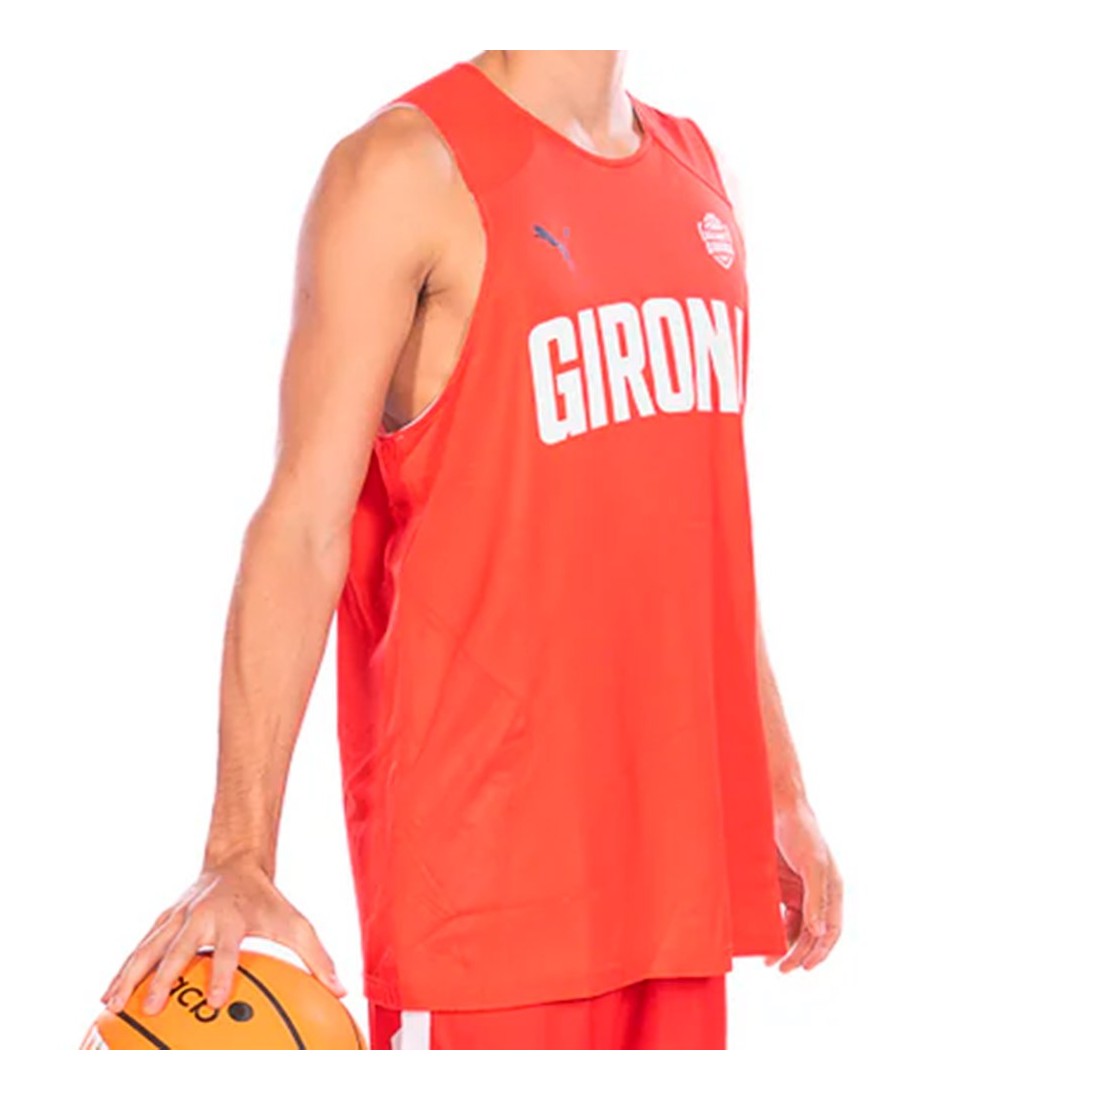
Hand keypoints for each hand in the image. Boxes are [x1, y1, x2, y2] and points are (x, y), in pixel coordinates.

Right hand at [99, 856, 346, 1015]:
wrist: (236, 861)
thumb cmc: (268, 901)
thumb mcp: (296, 923)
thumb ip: (318, 958)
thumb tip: (342, 991)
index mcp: (233, 919)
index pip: (227, 949)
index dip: (221, 973)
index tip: (217, 1001)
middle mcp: (201, 916)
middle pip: (179, 948)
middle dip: (166, 978)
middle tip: (154, 1008)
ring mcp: (178, 917)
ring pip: (149, 947)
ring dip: (130, 976)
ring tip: (112, 1007)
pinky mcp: (164, 919)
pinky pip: (140, 947)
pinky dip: (123, 970)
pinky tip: (107, 998)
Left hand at [765, 802, 842, 971]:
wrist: (779, 807)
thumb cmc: (802, 831)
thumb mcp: (813, 864)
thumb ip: (816, 898)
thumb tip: (820, 932)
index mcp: (833, 890)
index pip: (831, 930)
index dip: (820, 951)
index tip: (805, 967)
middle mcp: (818, 893)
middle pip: (812, 933)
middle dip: (799, 953)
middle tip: (783, 969)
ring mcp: (799, 889)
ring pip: (795, 926)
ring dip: (786, 944)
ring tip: (771, 961)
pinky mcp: (781, 884)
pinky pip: (780, 912)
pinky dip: (775, 927)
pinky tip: (766, 937)